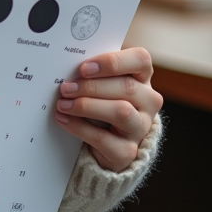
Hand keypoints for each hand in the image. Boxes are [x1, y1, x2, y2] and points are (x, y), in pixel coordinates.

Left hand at [53, 47, 162, 171]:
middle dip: (91, 86)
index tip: (84, 67)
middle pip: (127, 87)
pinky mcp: (127, 151)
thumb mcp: (100, 82)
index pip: (140, 60)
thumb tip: (65, 64)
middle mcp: (148, 102)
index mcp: (142, 77)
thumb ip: (92, 71)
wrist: (104, 141)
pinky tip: (63, 119)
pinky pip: (104, 138)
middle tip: (65, 87)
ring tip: (63, 104)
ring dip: (87, 106)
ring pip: (121, 112)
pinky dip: (79, 127)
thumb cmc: (100, 100)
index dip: (112, 62)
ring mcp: (140, 128)